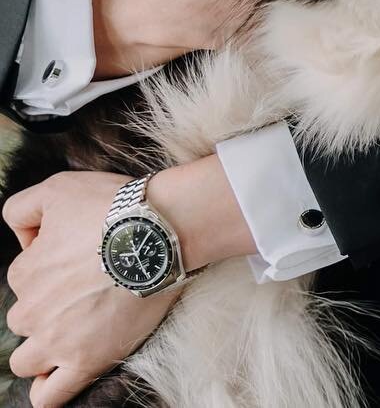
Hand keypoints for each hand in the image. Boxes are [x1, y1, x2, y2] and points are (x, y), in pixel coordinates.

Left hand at [3, 158, 255, 405]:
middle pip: (24, 320)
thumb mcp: (58, 187)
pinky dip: (48, 389)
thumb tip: (22, 238)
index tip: (81, 255)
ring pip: (27, 360)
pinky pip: (50, 395)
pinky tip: (59, 374)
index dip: (49, 265)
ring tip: (75, 329)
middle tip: (83, 290)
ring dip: (44, 347)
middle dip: (46, 308)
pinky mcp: (86, 362)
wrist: (161, 229)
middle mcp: (33, 310)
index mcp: (25, 272)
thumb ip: (21, 209)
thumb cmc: (114, 205)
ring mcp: (57, 341)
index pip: (22, 278)